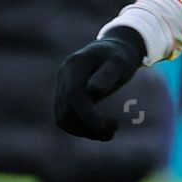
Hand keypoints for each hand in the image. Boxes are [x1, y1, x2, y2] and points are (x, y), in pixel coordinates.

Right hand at [54, 26, 145, 140]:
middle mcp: (63, 76)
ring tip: (109, 132)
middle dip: (89, 126)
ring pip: (64, 119)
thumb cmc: (119, 56)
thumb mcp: (119, 62)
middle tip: (116, 126)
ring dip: (85, 131)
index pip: (74, 95)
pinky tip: (100, 130)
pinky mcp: (64, 97)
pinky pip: (66, 119)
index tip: (103, 127)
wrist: (113, 49)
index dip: (86, 114)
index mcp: (75, 66)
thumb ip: (107, 75)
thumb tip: (94, 91)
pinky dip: (81, 129)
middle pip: (67, 111)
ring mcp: (61, 87)